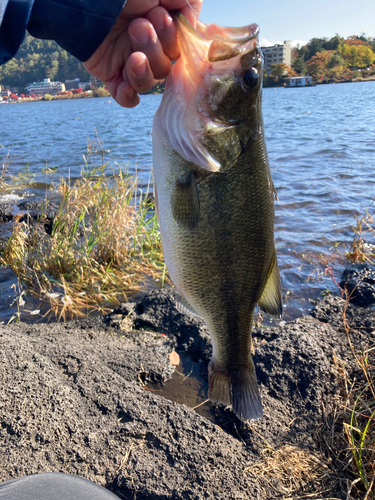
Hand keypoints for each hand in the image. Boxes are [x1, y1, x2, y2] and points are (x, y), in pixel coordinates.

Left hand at [83, 0, 201, 107]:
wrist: (82, 0)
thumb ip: (188, 4)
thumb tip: (190, 27)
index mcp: (161, 25)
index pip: (179, 47)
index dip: (173, 39)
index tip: (161, 17)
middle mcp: (146, 44)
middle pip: (165, 66)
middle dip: (155, 48)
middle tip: (138, 27)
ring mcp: (127, 60)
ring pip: (148, 82)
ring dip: (143, 71)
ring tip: (133, 55)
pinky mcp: (110, 74)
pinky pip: (126, 98)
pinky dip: (128, 97)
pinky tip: (126, 87)